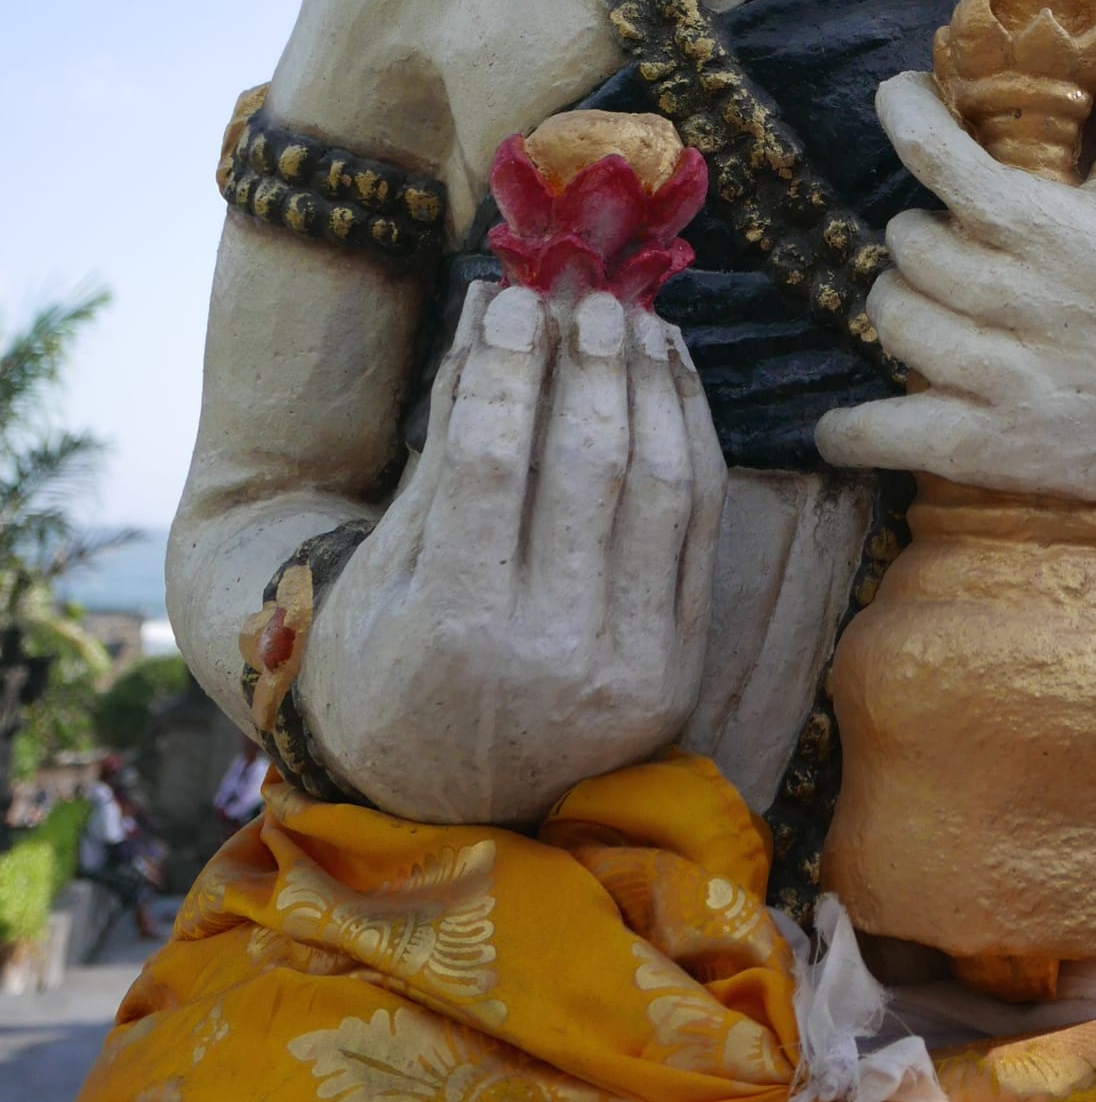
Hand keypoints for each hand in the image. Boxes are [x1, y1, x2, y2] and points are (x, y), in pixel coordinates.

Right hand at [297, 281, 724, 825]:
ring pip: (660, 484)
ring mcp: (627, 664)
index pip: (489, 458)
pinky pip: (701, 523)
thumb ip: (444, 434)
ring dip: (652, 385)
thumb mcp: (388, 561)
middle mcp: (548, 651)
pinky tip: (672, 377)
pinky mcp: (679, 666)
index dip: (505, 364)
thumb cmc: (393, 666)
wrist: (447, 808)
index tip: (511, 298)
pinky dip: (693, 436)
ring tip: (635, 319)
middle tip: (587, 292)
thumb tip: (485, 306)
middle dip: (591, 360)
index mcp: (452, 629)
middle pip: (587, 462)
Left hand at [816, 61, 1095, 509]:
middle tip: (935, 242)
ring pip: (896, 321)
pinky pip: (895, 434)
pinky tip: (837, 428)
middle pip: (909, 247)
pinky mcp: (994, 445)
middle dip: (912, 236)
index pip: (947, 162)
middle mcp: (1021, 299)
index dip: (906, 116)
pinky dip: (852, 431)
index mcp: (1051, 230)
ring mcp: (1003, 376)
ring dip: (894, 307)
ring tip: (920, 307)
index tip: (897, 97)